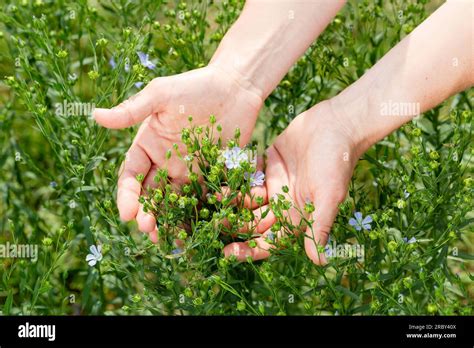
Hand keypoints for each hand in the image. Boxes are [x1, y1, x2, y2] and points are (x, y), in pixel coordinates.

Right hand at [93, 65, 262, 239]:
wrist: (235, 86)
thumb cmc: (195, 86)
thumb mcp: (161, 95)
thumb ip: (132, 110)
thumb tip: (95, 115)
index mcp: (148, 145)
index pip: (131, 175)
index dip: (127, 195)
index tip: (126, 213)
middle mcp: (166, 162)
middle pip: (151, 194)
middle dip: (147, 213)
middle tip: (148, 230)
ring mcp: (189, 170)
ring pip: (175, 201)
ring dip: (170, 220)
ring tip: (168, 239)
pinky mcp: (212, 174)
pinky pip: (203, 198)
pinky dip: (198, 214)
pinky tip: (197, 229)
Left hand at [224, 100, 364, 263]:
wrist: (336, 123)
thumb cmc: (337, 161)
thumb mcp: (329, 194)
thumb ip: (320, 225)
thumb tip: (320, 262)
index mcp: (297, 215)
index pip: (270, 240)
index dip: (250, 249)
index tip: (227, 253)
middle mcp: (284, 203)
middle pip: (253, 221)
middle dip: (234, 224)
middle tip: (212, 223)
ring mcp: (275, 183)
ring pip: (247, 198)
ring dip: (231, 199)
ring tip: (214, 197)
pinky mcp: (268, 163)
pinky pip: (247, 174)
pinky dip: (235, 176)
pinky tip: (220, 174)